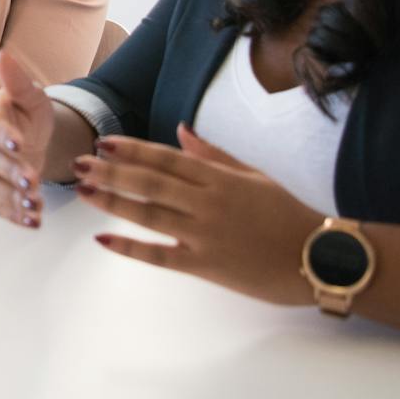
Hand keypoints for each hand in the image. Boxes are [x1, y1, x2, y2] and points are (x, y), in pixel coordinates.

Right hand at [0, 52, 54, 228]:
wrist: (31, 137)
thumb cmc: (27, 113)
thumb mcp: (30, 96)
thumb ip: (17, 80)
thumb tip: (3, 55)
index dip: (2, 136)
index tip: (18, 143)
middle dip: (10, 171)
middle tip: (31, 180)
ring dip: (12, 198)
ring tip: (34, 205)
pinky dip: (15, 215)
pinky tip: (32, 221)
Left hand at [75, 123, 323, 305]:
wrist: (319, 258)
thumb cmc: (287, 214)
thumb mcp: (254, 176)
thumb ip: (215, 156)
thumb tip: (181, 132)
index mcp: (219, 178)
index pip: (167, 158)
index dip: (133, 150)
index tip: (105, 142)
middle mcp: (207, 202)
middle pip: (150, 183)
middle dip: (112, 172)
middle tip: (80, 164)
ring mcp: (204, 235)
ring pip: (149, 214)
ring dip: (113, 202)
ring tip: (84, 192)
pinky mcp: (205, 266)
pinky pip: (161, 256)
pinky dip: (131, 248)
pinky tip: (104, 240)